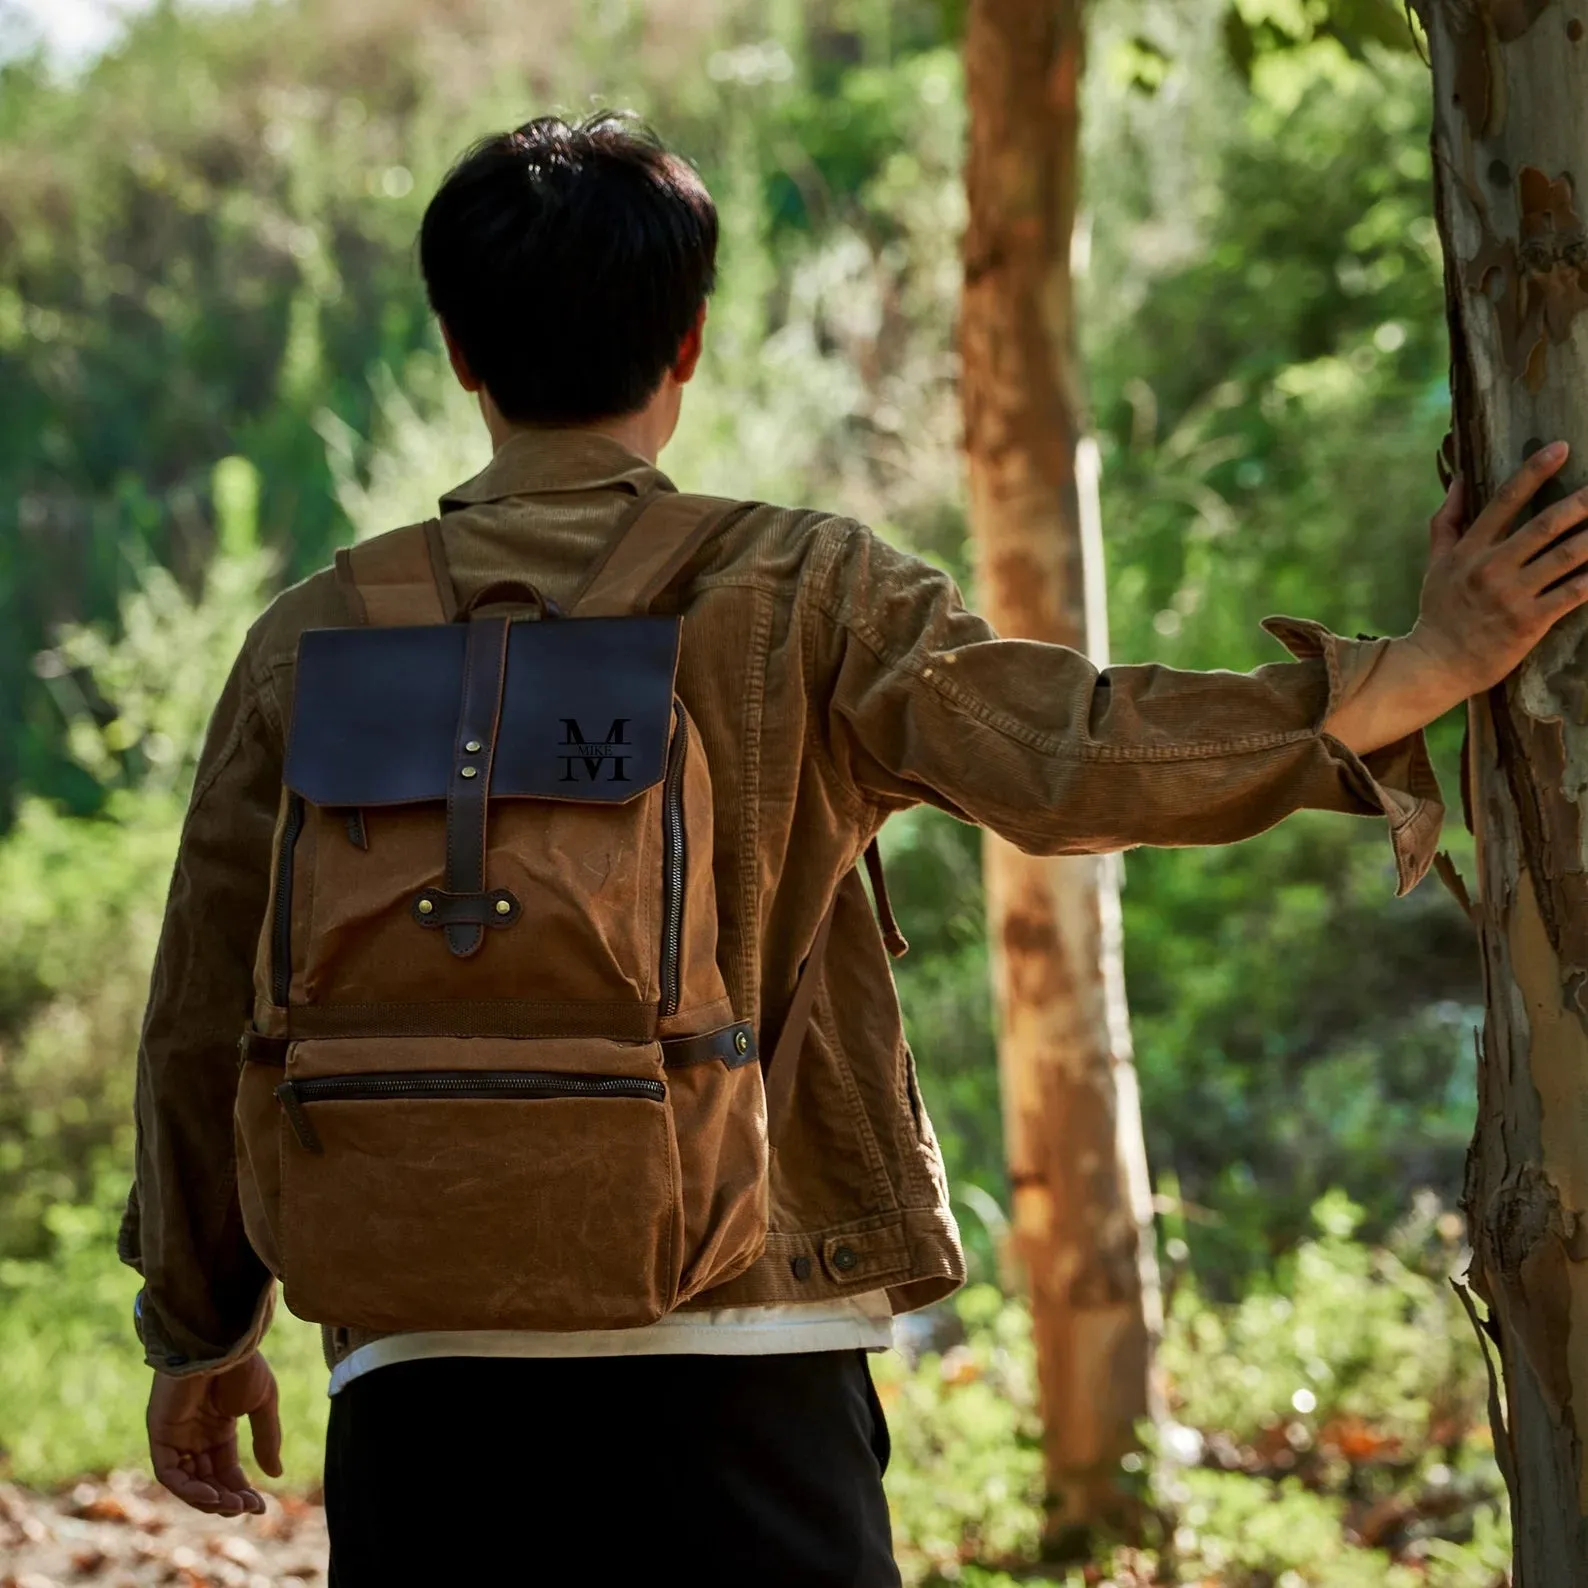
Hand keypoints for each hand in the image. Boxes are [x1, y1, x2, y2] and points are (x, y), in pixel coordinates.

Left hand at [147, 1351, 281, 1514]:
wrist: (220, 1341)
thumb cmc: (243, 1366)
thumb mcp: (263, 1404)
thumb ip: (266, 1439)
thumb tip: (275, 1475)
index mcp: (219, 1428)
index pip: (227, 1470)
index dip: (241, 1491)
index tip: (261, 1507)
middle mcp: (195, 1437)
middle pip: (207, 1481)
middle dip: (227, 1499)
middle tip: (247, 1508)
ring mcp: (176, 1437)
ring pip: (187, 1483)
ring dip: (208, 1499)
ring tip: (232, 1505)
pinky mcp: (159, 1434)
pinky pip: (170, 1473)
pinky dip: (188, 1489)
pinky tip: (211, 1495)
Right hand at [1326, 443, 1587, 754]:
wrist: (1435, 664)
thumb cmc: (1439, 611)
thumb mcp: (1435, 563)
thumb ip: (1448, 521)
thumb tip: (1462, 480)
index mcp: (1469, 550)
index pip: (1504, 501)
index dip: (1534, 472)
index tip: (1561, 447)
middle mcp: (1491, 568)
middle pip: (1545, 526)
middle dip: (1582, 503)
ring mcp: (1511, 596)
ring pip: (1566, 557)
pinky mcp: (1529, 622)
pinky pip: (1572, 594)